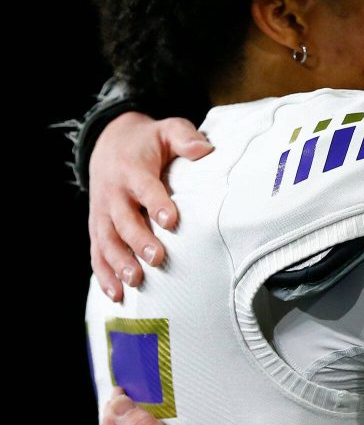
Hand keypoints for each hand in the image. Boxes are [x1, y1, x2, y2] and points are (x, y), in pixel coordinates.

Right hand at [90, 113, 211, 300]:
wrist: (109, 142)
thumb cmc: (148, 141)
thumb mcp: (168, 129)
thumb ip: (185, 138)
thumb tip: (204, 150)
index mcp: (133, 170)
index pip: (145, 188)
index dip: (156, 203)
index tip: (171, 220)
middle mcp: (114, 194)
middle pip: (124, 220)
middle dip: (139, 240)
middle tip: (156, 258)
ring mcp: (103, 212)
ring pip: (107, 240)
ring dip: (119, 262)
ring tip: (135, 281)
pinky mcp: (98, 227)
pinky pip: (97, 252)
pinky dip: (103, 274)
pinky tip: (115, 295)